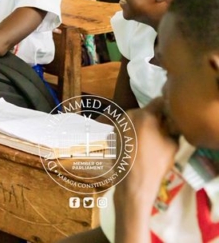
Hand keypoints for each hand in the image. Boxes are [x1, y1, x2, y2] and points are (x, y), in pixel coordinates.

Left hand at [114, 98, 178, 226]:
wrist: (134, 181)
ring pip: (135, 119)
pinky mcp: (112, 133)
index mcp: (144, 114)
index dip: (167, 107)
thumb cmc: (156, 162)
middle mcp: (128, 114)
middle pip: (145, 111)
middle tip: (162, 130)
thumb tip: (171, 122)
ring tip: (149, 140)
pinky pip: (126, 128)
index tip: (171, 115)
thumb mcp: (172, 144)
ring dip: (142, 125)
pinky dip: (132, 133)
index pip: (158, 102)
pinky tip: (137, 146)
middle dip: (154, 118)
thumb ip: (172, 128)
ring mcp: (118, 124)